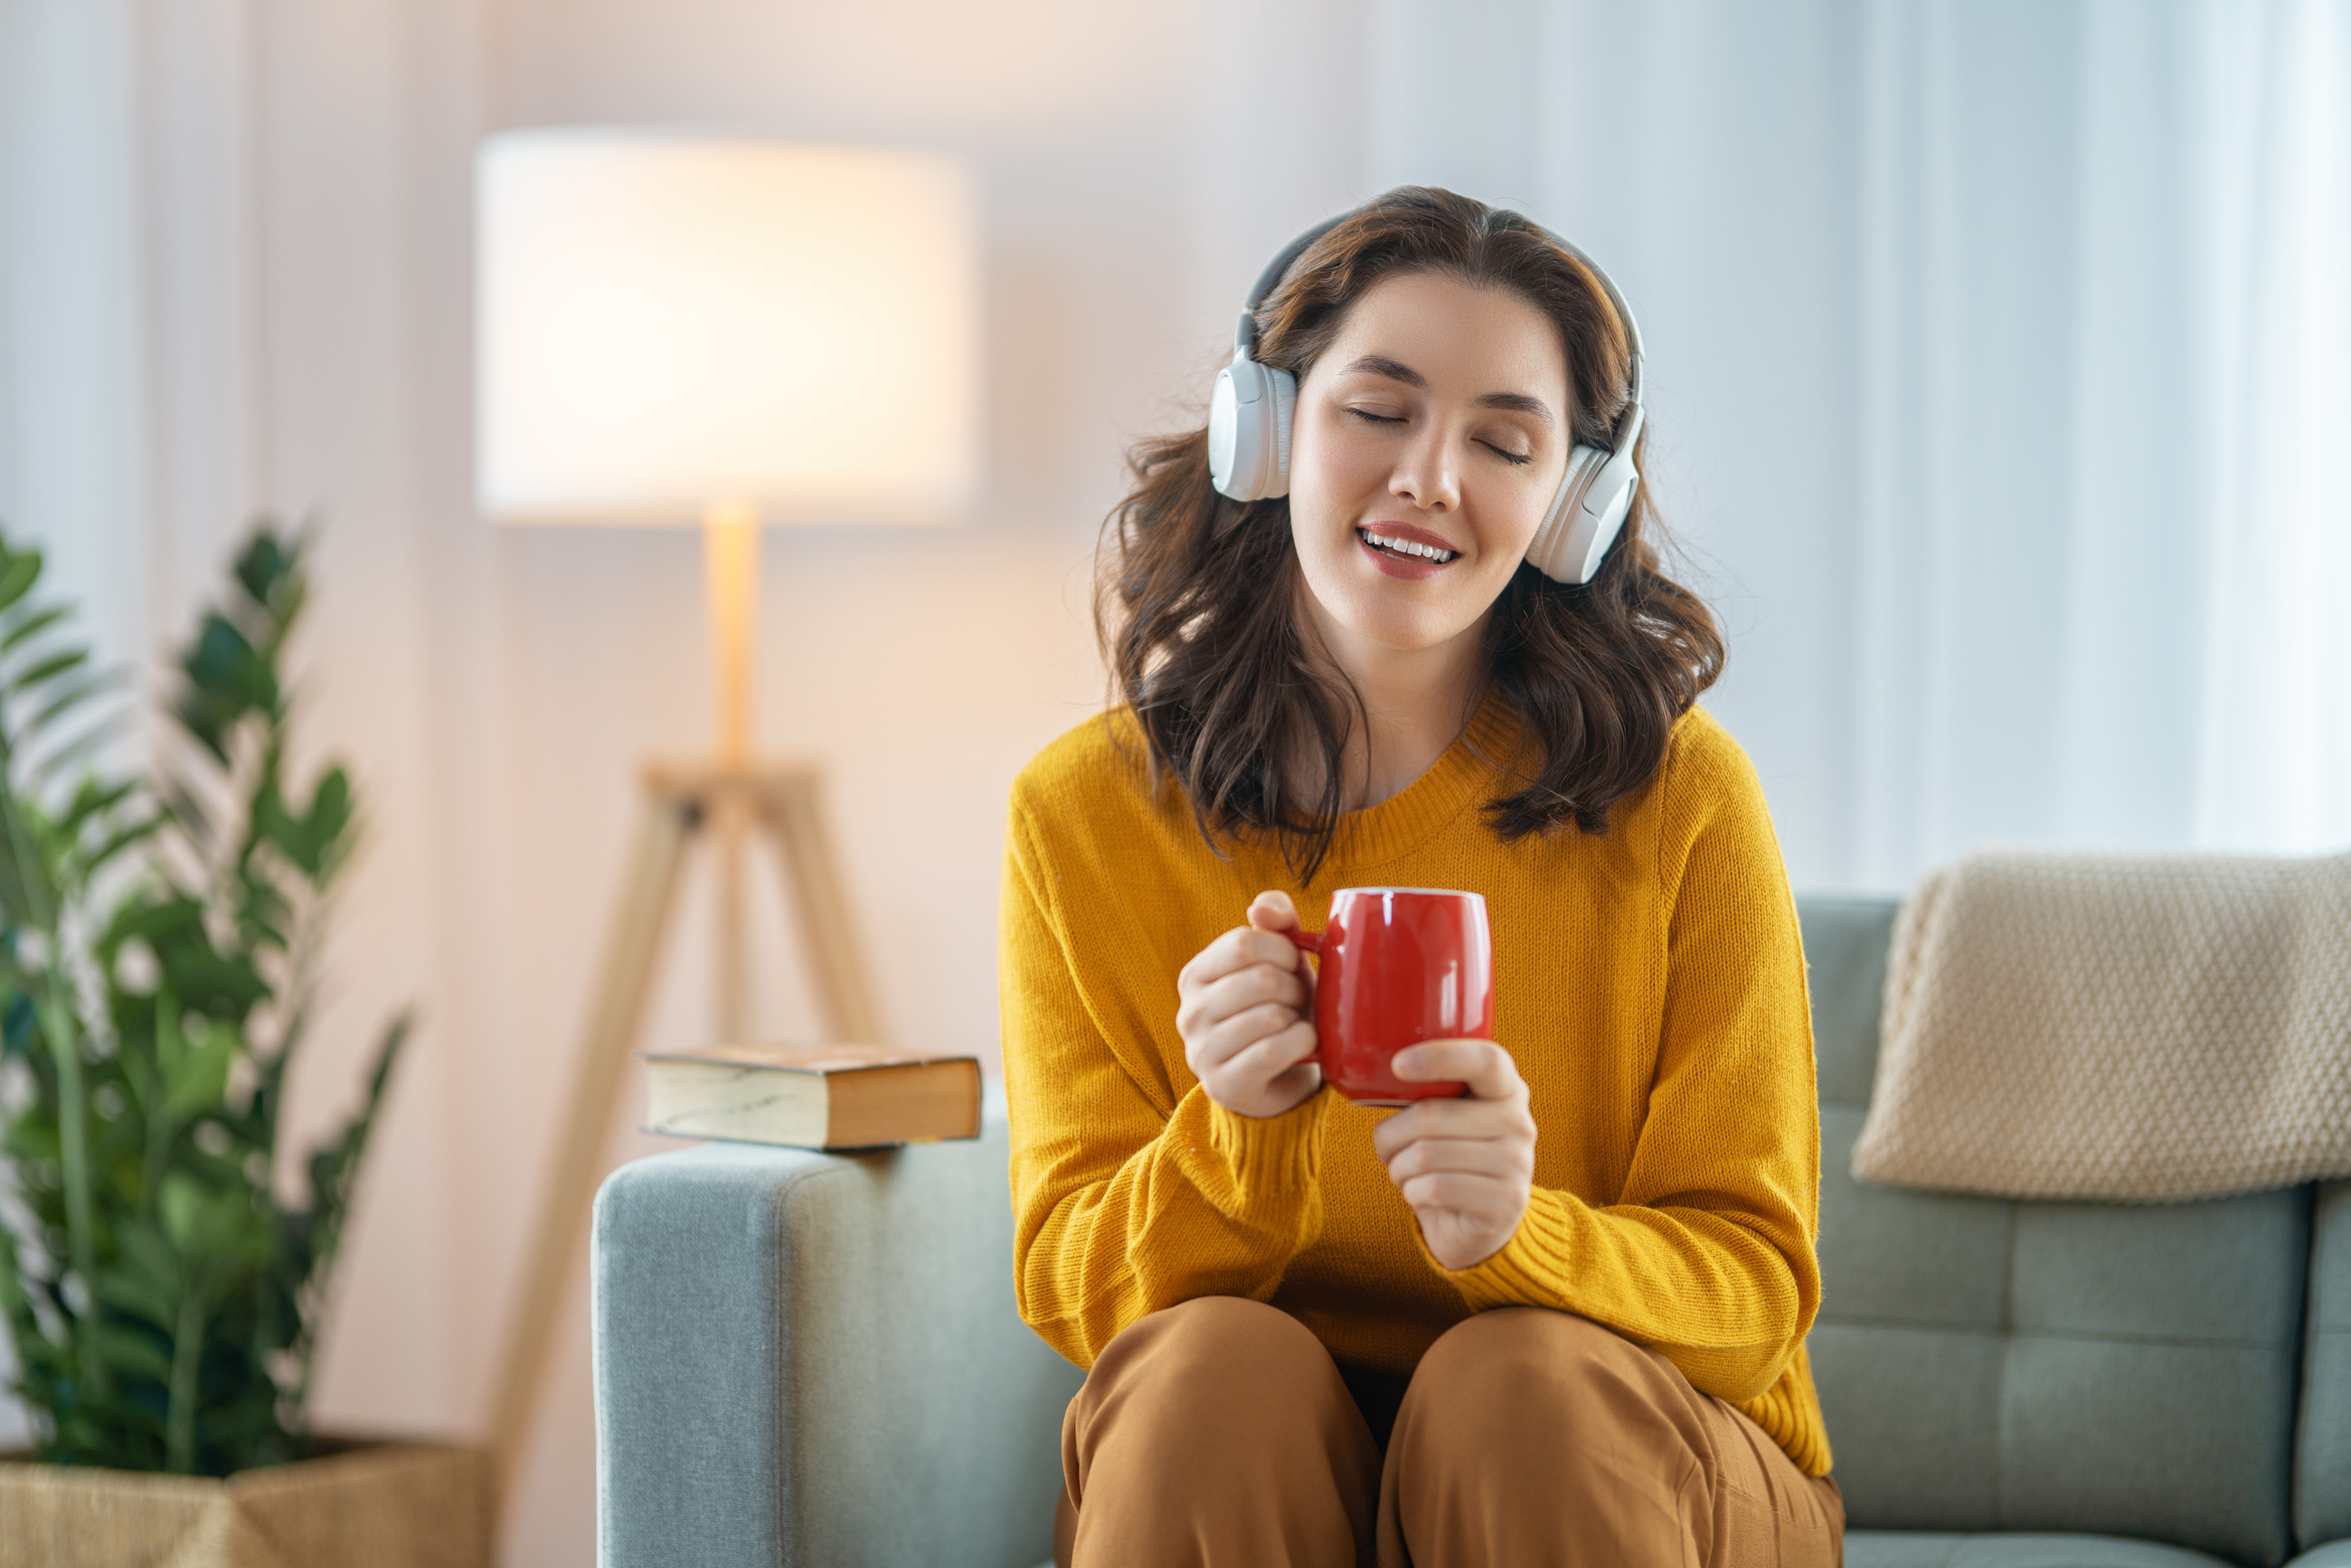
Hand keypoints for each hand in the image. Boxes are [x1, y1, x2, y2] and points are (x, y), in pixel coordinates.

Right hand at [1176, 890, 1322, 1118]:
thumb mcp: (1281, 960)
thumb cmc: (1280, 1007)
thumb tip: (1260, 908)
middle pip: (1261, 980)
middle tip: (1297, 1001)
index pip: (1243, 943)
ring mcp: (1201, 1052)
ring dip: (1298, 1018)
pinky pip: (1273, 1052)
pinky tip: (1303, 1044)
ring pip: (1270, 1017)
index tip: (1293, 966)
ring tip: (1294, 1024)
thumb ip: (1277, 922)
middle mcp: (1188, 1013)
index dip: (1282, 950)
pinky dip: (1301, 1043)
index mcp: (1195, 975)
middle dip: (1295, 988)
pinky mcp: (1223, 1086)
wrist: (1280, 1077)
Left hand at [1372, 1040, 1535, 1269]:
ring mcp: (1517, 1164)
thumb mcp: (1446, 1116)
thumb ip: (1428, 1091)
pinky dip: (1412, 1191)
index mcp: (1506, 1088)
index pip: (1486, 1060)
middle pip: (1433, 1115)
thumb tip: (1374, 1077)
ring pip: (1427, 1155)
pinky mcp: (1505, 1202)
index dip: (1441, 1056)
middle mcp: (1519, 1122)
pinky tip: (1418, 1193)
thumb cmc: (1449, 1158)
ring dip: (1398, 1167)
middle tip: (1386, 1147)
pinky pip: (1435, 1188)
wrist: (1477, 1224)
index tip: (1398, 1066)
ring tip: (1404, 1172)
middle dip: (1391, 1134)